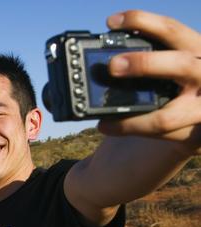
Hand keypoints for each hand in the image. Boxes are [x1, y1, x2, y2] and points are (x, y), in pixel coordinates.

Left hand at [97, 10, 200, 154]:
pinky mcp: (193, 138)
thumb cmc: (175, 90)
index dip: (143, 22)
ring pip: (166, 117)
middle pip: (181, 65)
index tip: (112, 22)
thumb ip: (151, 61)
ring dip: (131, 120)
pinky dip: (133, 132)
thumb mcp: (171, 69)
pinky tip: (109, 127)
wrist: (191, 126)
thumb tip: (103, 58)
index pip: (172, 31)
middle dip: (144, 64)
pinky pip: (160, 137)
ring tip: (101, 117)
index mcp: (198, 52)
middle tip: (113, 66)